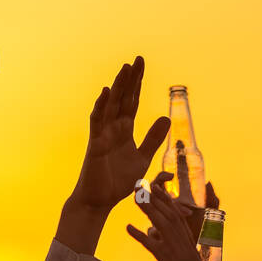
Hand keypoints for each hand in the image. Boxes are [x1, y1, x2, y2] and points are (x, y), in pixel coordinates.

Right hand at [65, 56, 170, 215]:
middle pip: (123, 99)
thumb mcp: (142, 159)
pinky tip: (107, 91)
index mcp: (124, 131)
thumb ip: (153, 140)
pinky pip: (97, 122)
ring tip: (126, 68)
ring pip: (111, 105)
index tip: (142, 64)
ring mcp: (103, 135)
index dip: (137, 84)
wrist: (99, 201)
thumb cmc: (117, 182)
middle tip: (138, 59)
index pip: (132, 102)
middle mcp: (113, 128)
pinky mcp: (95, 145)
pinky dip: (101, 106)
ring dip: (118, 87)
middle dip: (130, 79)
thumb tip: (166, 118)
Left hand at [127, 182, 228, 260]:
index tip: (157, 190)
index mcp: (189, 250)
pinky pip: (156, 249)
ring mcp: (181, 258)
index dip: (167, 204)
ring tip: (137, 197)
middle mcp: (187, 250)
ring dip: (150, 211)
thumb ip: (168, 256)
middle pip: (171, 219)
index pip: (178, 221)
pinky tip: (128, 228)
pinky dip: (142, 237)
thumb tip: (156, 242)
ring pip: (165, 228)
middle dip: (158, 200)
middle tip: (145, 184)